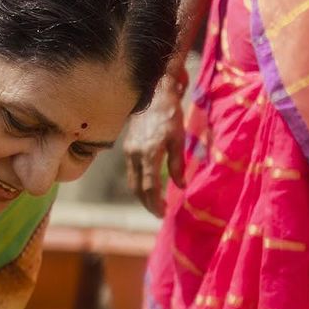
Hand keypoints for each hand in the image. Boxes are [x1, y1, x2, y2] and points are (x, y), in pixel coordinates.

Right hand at [124, 78, 185, 217]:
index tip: (163, 212)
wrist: (153, 95)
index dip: (156, 202)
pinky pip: (131, 173)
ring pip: (132, 182)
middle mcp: (135, 155)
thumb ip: (177, 164)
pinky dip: (138, 184)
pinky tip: (147, 186)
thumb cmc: (170, 114)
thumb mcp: (178, 138)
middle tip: (158, 212)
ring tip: (153, 203)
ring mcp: (129, 153)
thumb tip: (180, 185)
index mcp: (149, 153)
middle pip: (138, 188)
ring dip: (142, 196)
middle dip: (147, 203)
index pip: (150, 186)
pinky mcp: (127, 149)